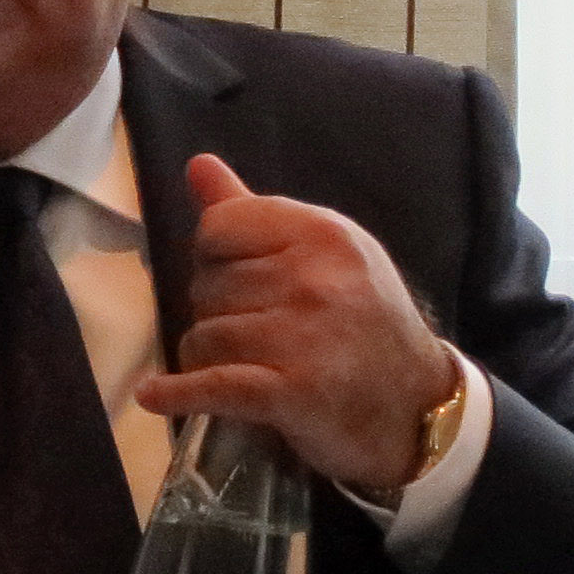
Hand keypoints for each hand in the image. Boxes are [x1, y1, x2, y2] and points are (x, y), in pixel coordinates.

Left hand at [133, 152, 457, 493]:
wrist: (416, 408)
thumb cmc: (365, 325)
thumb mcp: (327, 255)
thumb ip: (256, 213)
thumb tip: (197, 165)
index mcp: (322, 233)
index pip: (219, 227)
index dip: (213, 255)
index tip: (236, 278)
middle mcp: (313, 278)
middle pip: (206, 285)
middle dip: (215, 311)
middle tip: (255, 333)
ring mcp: (303, 337)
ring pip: (202, 337)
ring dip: (208, 358)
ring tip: (246, 366)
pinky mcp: (293, 392)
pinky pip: (212, 384)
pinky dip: (179, 393)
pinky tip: (156, 395)